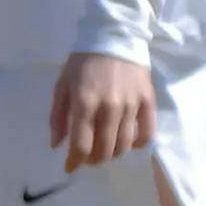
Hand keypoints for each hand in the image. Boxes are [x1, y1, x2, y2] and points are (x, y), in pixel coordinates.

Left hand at [49, 52, 153, 172]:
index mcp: (85, 101)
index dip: (74, 161)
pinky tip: (126, 141)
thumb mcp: (62, 84)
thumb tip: (56, 144)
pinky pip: (146, 134)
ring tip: (104, 150)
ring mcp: (132, 105)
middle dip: (93, 159)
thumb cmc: (82, 61)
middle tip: (87, 157)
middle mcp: (110, 107)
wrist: (114, 37)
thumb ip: (58, 115)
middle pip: (105, 149)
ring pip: (124, 145)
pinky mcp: (148, 102)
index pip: (81, 143)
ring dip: (112, 154)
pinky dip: (136, 144)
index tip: (70, 167)